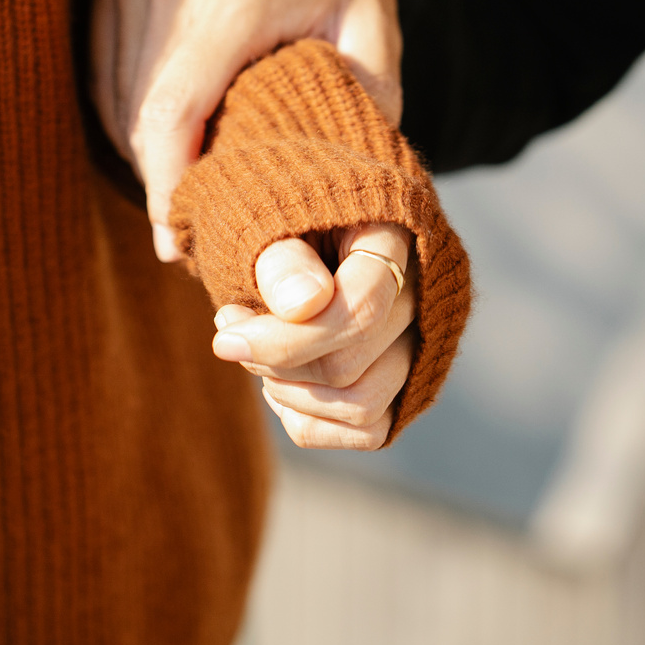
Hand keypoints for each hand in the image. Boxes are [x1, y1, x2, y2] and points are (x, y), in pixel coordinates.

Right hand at [90, 0, 400, 260]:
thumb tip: (337, 172)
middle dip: (157, 180)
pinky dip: (126, 108)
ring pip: (110, 93)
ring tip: (183, 188)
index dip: (165, 190)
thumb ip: (364, 95)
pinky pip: (102, 62)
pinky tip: (165, 135)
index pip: (168, 116)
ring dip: (140, 147)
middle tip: (191, 229)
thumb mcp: (374, 20)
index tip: (175, 245)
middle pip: (134, 114)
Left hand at [214, 222, 415, 449]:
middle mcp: (421, 295)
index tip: (224, 334)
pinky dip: (309, 421)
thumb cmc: (274, 212)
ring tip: (252, 354)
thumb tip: (304, 305)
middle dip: (273, 360)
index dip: (286, 338)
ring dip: (289, 394)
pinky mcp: (401, 383)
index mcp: (396, 236)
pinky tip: (276, 383)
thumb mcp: (266, 214)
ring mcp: (417, 343)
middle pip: (351, 365)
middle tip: (229, 331)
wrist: (286, 224)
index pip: (361, 309)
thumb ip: (282, 256)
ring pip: (364, 408)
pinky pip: (368, 432)